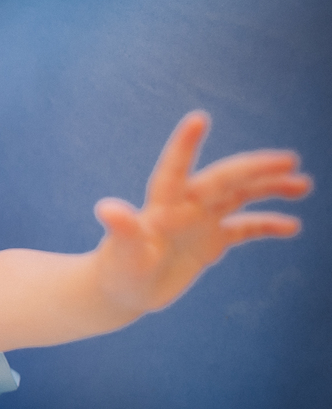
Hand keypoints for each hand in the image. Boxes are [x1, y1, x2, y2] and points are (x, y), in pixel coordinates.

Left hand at [93, 111, 311, 312]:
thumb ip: (122, 230)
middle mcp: (184, 206)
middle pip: (223, 180)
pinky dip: (267, 224)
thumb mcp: (122, 253)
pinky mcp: (209, 242)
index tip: (198, 117)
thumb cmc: (117, 271)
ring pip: (239, 196)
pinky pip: (244, 227)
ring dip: (268, 188)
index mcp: (162, 204)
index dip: (185, 145)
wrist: (121, 291)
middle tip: (289, 160)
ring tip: (302, 183)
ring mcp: (199, 222)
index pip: (175, 168)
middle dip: (254, 168)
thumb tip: (106, 209)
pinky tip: (291, 226)